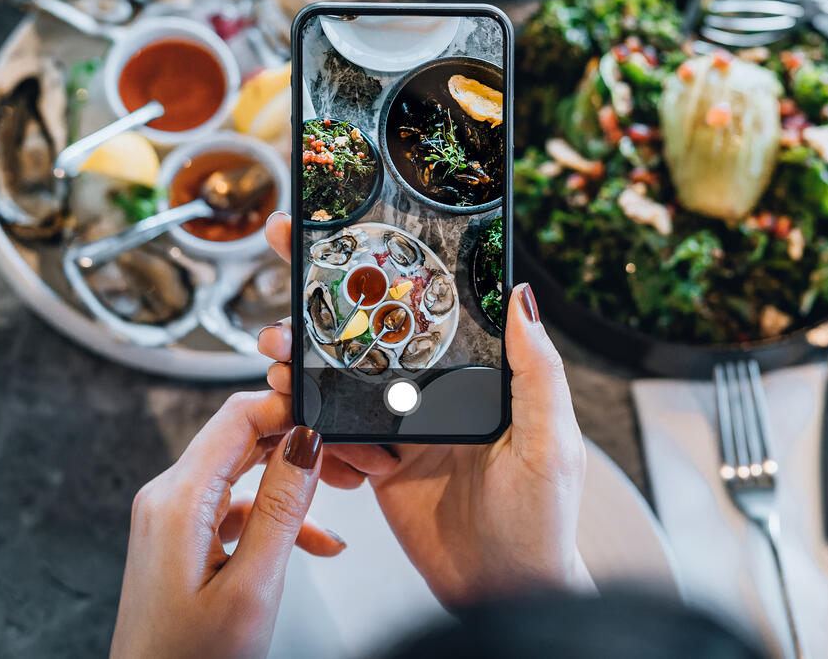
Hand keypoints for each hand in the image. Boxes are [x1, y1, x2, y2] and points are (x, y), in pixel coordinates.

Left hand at [110, 391, 334, 658]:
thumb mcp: (251, 587)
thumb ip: (281, 509)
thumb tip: (306, 441)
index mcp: (177, 501)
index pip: (237, 417)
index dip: (287, 405)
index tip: (331, 413)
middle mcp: (166, 499)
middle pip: (239, 438)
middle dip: (296, 444)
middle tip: (347, 462)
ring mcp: (170, 519)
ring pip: (241, 474)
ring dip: (291, 489)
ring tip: (334, 516)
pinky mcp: (179, 540)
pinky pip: (232, 509)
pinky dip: (272, 519)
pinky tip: (312, 544)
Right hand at [258, 212, 592, 606]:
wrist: (508, 599)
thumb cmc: (545, 524)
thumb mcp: (550, 441)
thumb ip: (536, 371)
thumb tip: (521, 296)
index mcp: (478, 373)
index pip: (430, 305)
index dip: (391, 266)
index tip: (352, 228)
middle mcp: (438, 392)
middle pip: (375, 333)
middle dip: (326, 302)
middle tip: (284, 273)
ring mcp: (405, 428)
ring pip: (344, 381)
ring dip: (306, 365)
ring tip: (277, 359)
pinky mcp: (381, 469)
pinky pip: (336, 439)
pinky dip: (311, 428)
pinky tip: (298, 422)